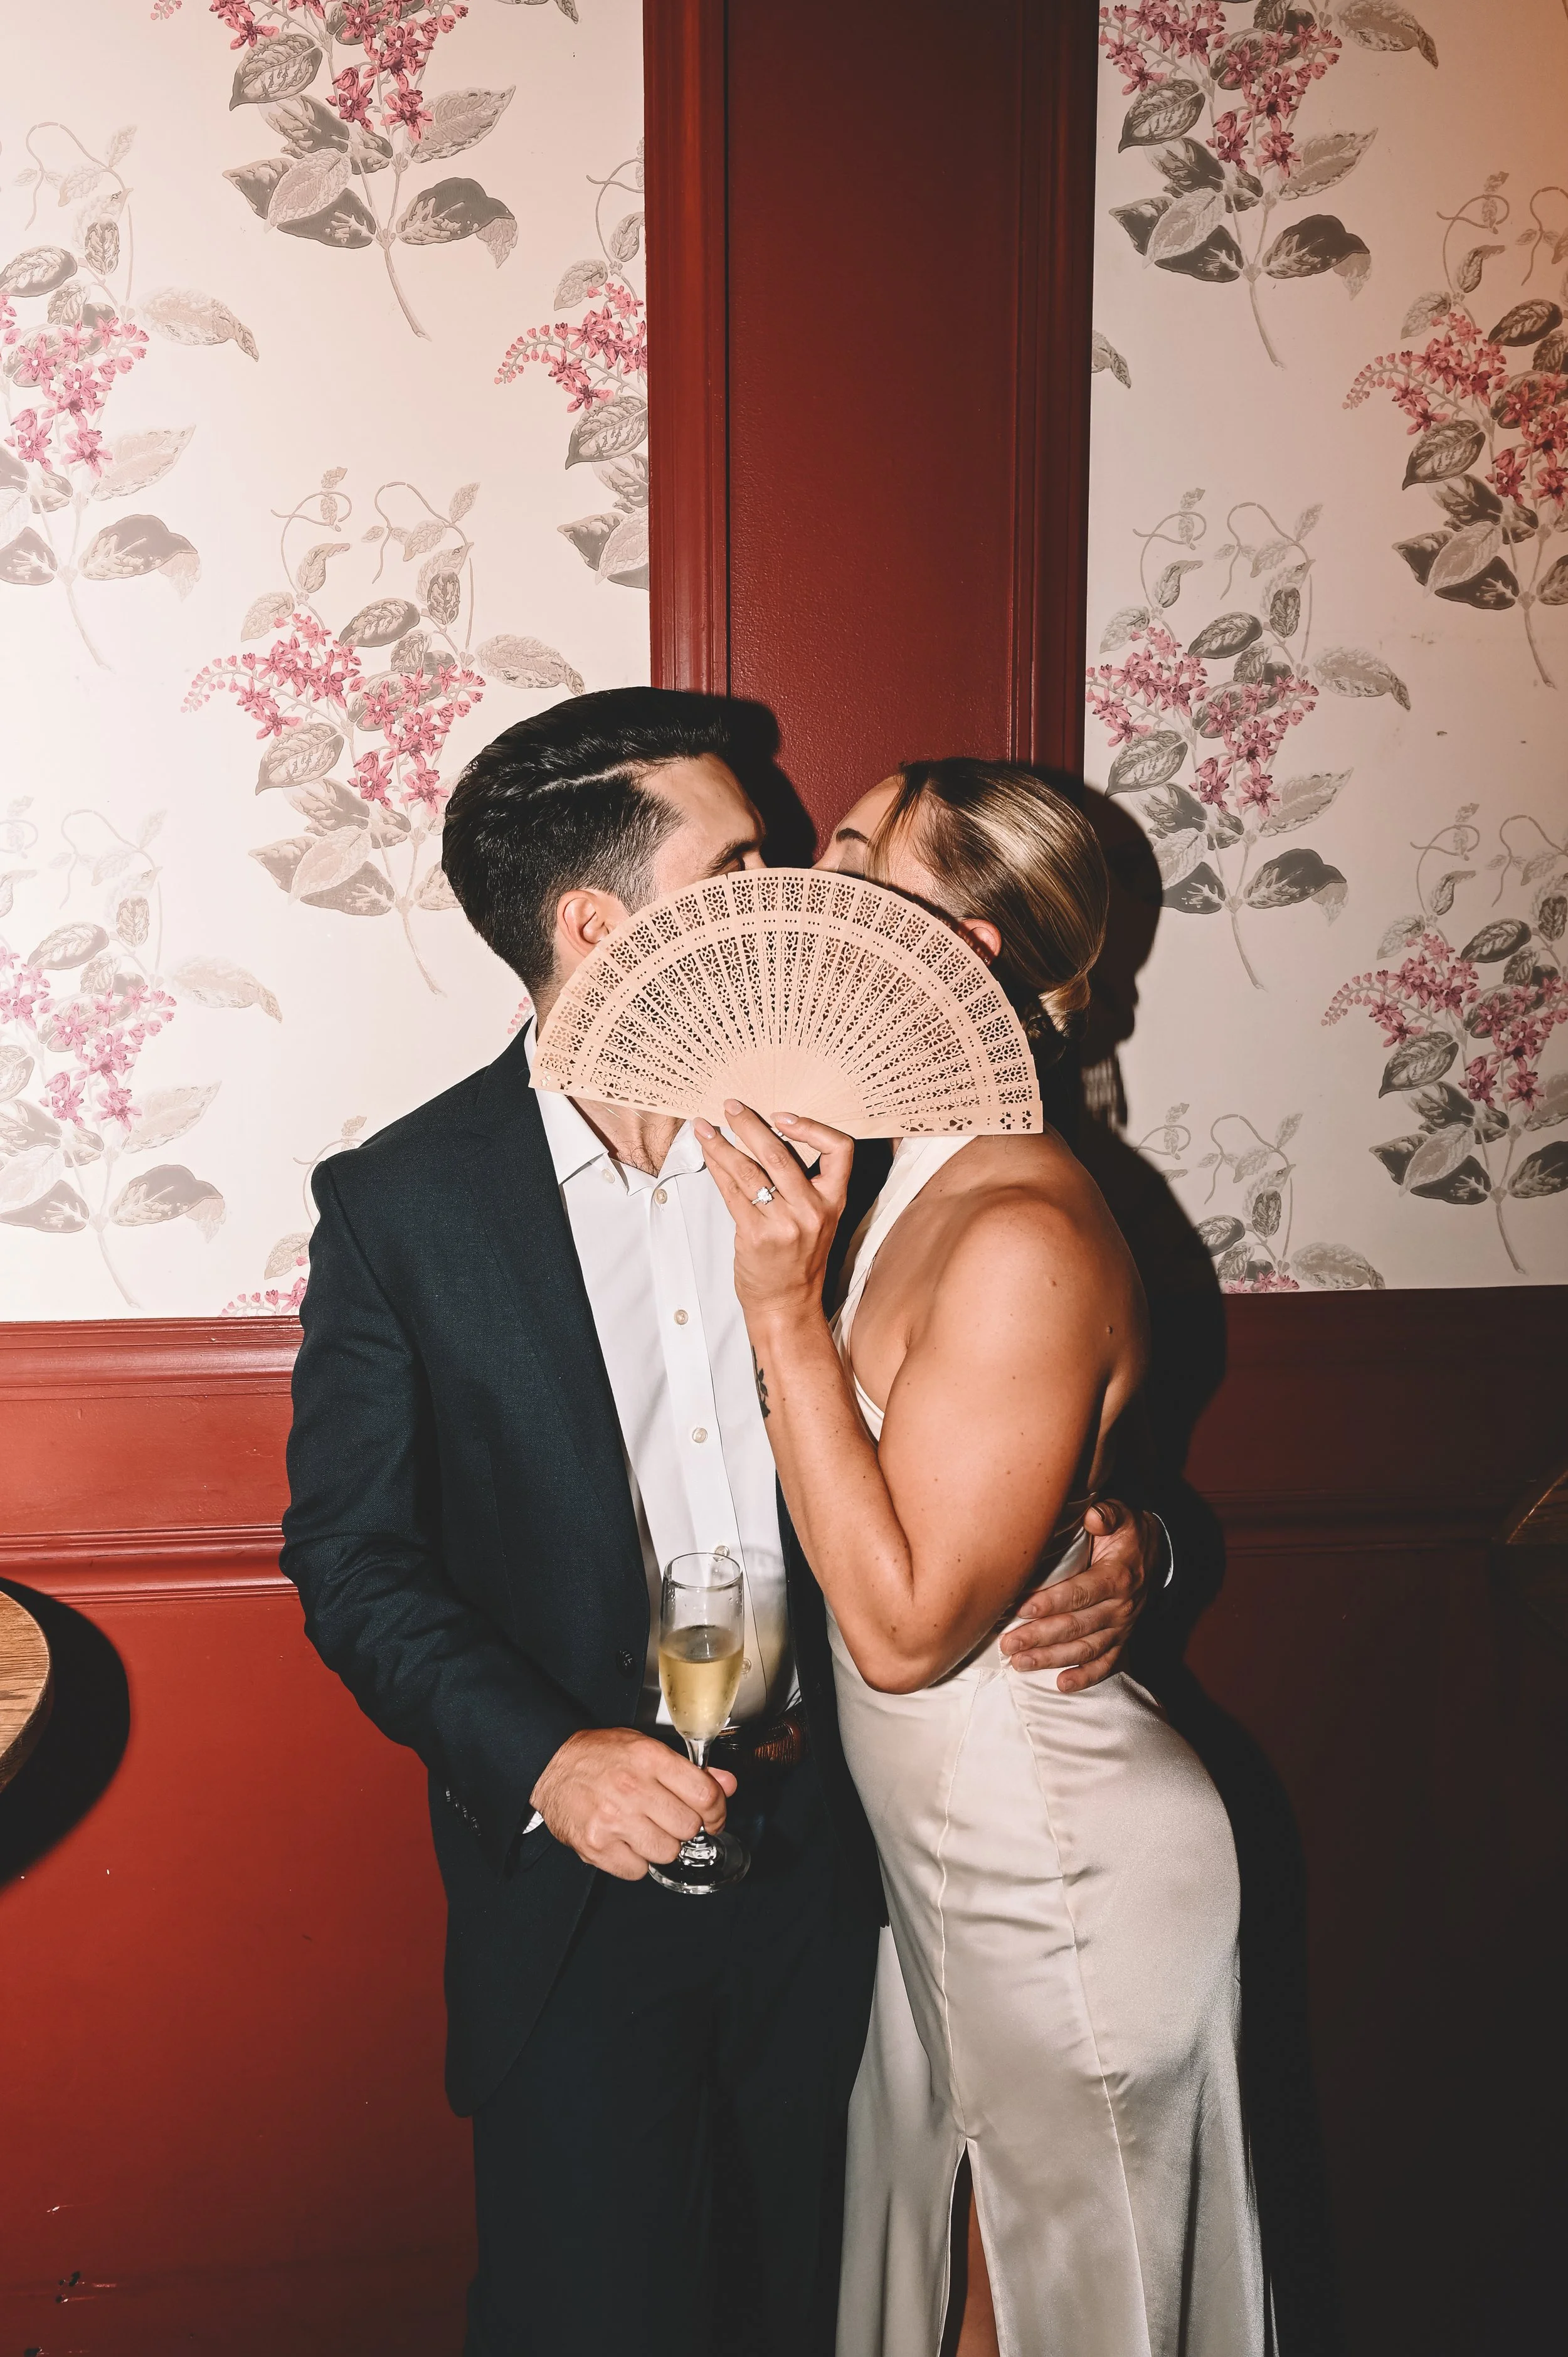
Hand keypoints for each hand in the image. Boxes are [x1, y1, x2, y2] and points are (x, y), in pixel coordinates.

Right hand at [531, 1727, 737, 1880]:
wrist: (551, 1765)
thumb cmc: (601, 1755)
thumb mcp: (648, 1748)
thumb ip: (691, 1770)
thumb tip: (727, 1784)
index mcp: (650, 1759)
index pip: (705, 1795)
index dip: (717, 1810)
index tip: (712, 1816)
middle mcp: (633, 1789)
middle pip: (688, 1827)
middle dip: (683, 1826)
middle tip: (667, 1817)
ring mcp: (613, 1820)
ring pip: (666, 1852)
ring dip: (660, 1845)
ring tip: (642, 1827)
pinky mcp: (595, 1846)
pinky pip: (637, 1871)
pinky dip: (635, 1862)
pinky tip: (624, 1841)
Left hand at [695, 1104, 854, 1324]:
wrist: (787, 1303)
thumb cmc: (798, 1257)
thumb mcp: (817, 1217)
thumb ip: (803, 1181)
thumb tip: (766, 1135)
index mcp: (834, 1200)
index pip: (840, 1150)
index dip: (813, 1127)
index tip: (783, 1116)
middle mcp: (813, 1210)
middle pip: (780, 1154)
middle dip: (750, 1125)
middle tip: (731, 1107)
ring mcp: (784, 1224)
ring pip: (748, 1171)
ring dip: (721, 1144)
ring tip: (704, 1127)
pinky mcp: (756, 1236)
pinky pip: (731, 1193)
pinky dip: (716, 1169)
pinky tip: (707, 1155)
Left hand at [999, 1498, 1159, 1693]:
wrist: (1153, 1552)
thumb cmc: (1125, 1533)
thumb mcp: (1121, 1515)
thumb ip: (1108, 1514)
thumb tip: (1093, 1516)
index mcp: (1116, 1577)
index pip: (1081, 1593)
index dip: (1051, 1603)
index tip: (1021, 1609)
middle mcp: (1121, 1606)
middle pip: (1077, 1626)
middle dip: (1040, 1637)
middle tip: (1008, 1643)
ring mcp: (1122, 1627)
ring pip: (1086, 1649)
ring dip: (1052, 1660)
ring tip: (1020, 1664)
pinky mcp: (1122, 1640)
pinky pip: (1107, 1664)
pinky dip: (1086, 1677)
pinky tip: (1061, 1685)